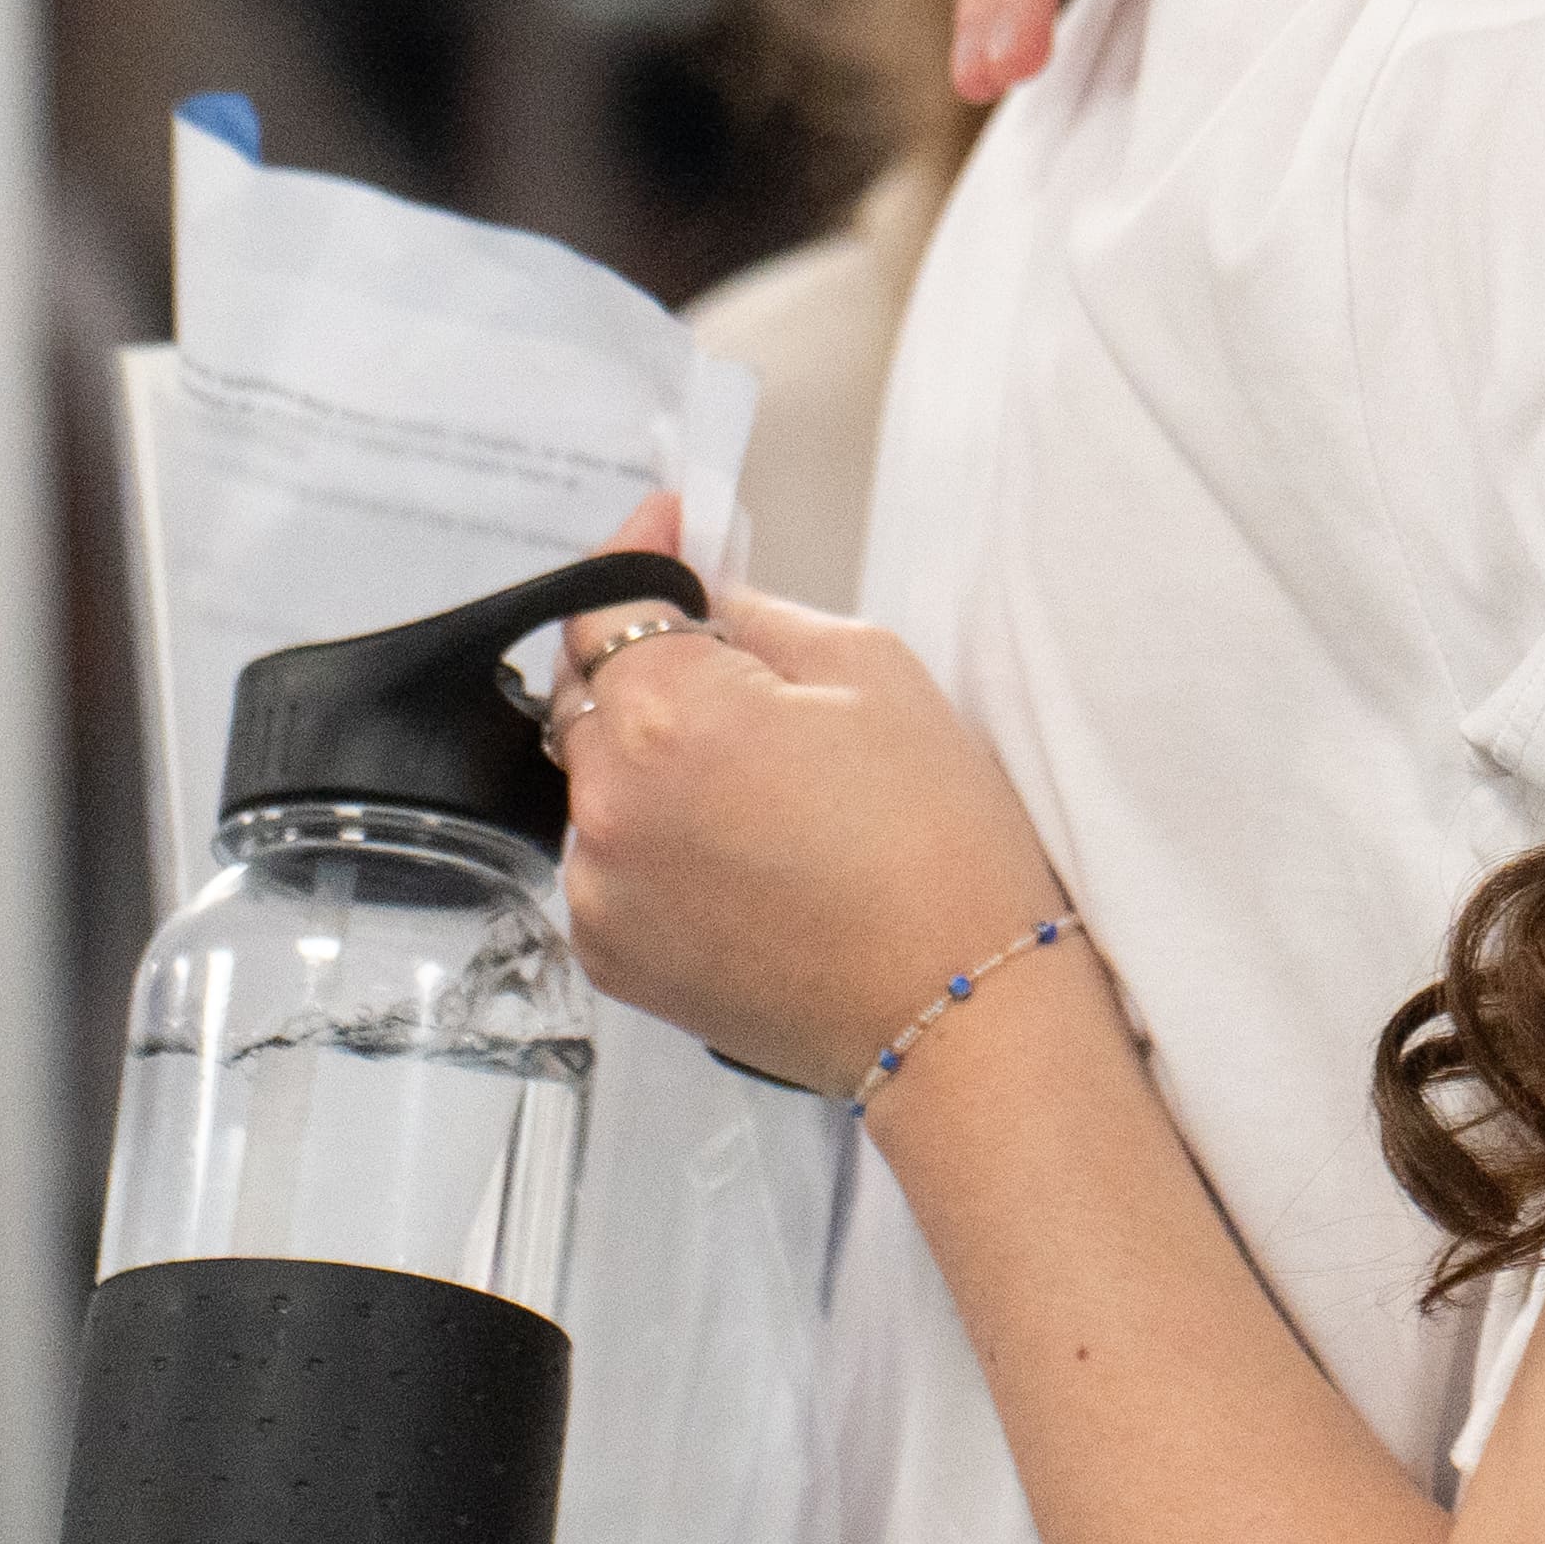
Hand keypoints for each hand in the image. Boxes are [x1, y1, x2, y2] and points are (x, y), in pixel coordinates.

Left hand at [550, 497, 1072, 1092]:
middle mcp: (604, 804)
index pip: (605, 602)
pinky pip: (606, 862)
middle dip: (650, 665)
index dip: (641, 559)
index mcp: (664, 715)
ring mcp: (597, 890)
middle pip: (587, 690)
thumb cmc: (937, 846)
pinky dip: (653, 841)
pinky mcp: (608, 956)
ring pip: (596, 780)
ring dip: (651, 760)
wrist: (957, 1011)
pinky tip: (744, 854)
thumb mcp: (872, 671)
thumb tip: (698, 585)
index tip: (668, 532)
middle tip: (747, 678)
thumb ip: (757, 613)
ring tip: (761, 788)